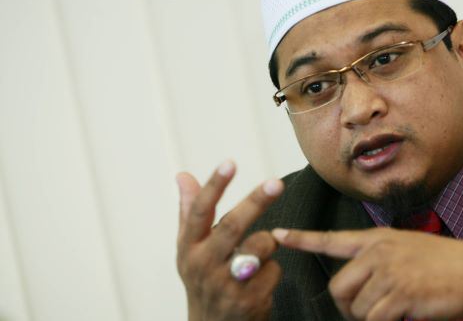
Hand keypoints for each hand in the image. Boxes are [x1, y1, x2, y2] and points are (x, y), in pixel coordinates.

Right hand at [176, 161, 283, 320]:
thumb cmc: (202, 281)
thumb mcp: (189, 250)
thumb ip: (189, 212)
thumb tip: (183, 175)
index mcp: (189, 249)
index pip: (200, 212)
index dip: (215, 186)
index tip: (229, 163)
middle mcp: (204, 266)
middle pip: (233, 226)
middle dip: (256, 202)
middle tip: (276, 182)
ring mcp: (226, 286)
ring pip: (261, 246)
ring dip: (268, 243)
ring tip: (258, 255)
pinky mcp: (249, 302)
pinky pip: (275, 269)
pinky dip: (273, 269)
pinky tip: (260, 281)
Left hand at [272, 227, 462, 320]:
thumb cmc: (444, 265)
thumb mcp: (406, 250)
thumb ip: (377, 262)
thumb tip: (356, 290)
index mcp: (376, 240)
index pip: (332, 239)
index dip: (302, 239)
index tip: (278, 235)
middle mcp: (377, 252)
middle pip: (338, 288)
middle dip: (348, 307)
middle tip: (370, 312)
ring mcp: (388, 271)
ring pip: (356, 308)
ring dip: (370, 319)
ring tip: (395, 310)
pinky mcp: (398, 293)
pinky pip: (373, 319)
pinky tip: (404, 315)